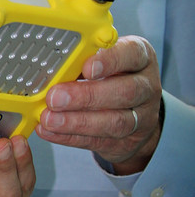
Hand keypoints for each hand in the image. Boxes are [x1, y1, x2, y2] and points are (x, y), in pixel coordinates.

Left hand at [36, 35, 161, 172]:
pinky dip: (71, 137)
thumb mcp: (105, 61)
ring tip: (49, 119)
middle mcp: (146, 87)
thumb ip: (84, 61)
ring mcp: (142, 118)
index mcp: (141, 58)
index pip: (132, 54)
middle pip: (125, 92)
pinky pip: (100, 141)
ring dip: (77, 122)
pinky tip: (50, 131)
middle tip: (55, 98)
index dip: (110, 60)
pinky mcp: (128, 142)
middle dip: (87, 96)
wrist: (136, 114)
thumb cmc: (113, 77)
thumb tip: (53, 67)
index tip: (86, 68)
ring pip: (115, 122)